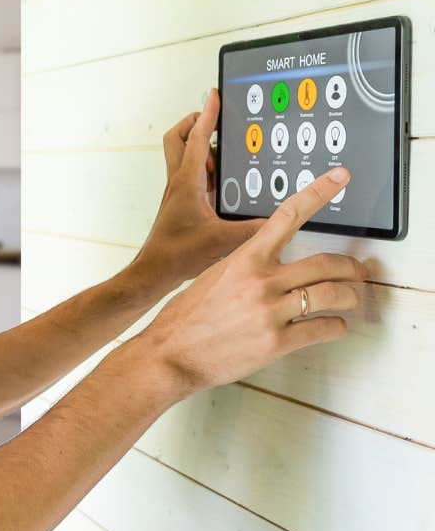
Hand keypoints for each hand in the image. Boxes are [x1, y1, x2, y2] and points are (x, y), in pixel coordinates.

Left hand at [134, 88, 263, 287]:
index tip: (215, 95)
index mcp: (187, 182)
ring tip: (231, 149)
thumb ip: (255, 230)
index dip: (208, 115)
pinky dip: (209, 171)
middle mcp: (180, 183)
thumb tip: (283, 220)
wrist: (154, 272)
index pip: (197, 139)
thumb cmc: (177, 255)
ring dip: (204, 148)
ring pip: (186, 157)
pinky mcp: (183, 205)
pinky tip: (228, 182)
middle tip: (216, 118)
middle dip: (196, 124)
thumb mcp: (223, 240)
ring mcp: (180, 193)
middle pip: (180, 139)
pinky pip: (195, 177)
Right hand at [137, 166, 366, 396]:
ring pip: (333, 295)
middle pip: (326, 263)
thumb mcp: (213, 277)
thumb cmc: (186, 317)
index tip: (339, 177)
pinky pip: (324, 329)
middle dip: (352, 268)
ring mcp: (271, 312)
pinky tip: (333, 326)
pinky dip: (336, 327)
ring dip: (350, 298)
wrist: (171, 354)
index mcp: (244, 260)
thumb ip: (245, 268)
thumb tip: (271, 266)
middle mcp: (262, 282)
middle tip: (359, 272)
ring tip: (350, 300)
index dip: (318, 193)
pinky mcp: (277, 342)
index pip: (287, 217)